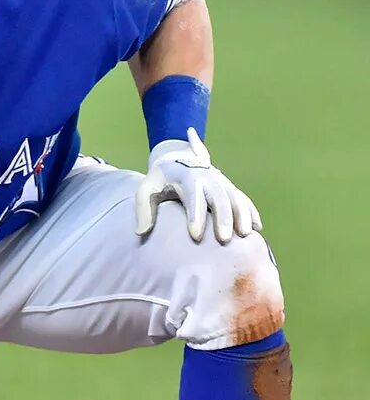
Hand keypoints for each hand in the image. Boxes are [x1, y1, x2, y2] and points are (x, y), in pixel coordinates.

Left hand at [135, 128, 260, 243]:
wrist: (176, 159)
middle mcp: (208, 178)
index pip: (193, 197)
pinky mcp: (229, 187)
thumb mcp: (145, 189)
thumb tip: (141, 232)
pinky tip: (257, 228)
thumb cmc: (159, 180)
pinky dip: (251, 212)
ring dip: (242, 215)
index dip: (195, 216)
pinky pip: (243, 199)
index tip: (195, 236)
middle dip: (222, 218)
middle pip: (219, 197)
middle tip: (224, 240)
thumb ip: (142, 209)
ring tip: (245, 235)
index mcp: (186, 177)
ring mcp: (221, 182)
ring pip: (235, 197)